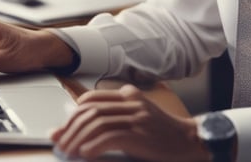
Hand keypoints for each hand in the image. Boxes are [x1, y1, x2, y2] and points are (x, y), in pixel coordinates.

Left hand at [51, 84, 208, 161]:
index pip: (92, 99)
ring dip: (77, 139)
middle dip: (70, 128)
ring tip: (67, 152)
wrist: (192, 142)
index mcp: (130, 95)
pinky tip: (84, 154)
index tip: (61, 129)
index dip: (72, 114)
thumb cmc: (164, 135)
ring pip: (96, 123)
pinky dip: (93, 146)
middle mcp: (131, 102)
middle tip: (59, 143)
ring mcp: (137, 117)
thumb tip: (84, 132)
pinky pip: (109, 137)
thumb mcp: (140, 119)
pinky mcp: (140, 134)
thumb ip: (115, 120)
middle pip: (90, 111)